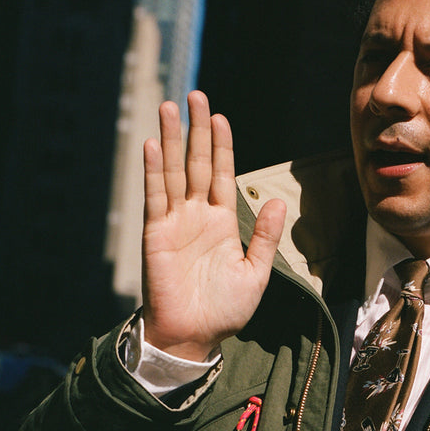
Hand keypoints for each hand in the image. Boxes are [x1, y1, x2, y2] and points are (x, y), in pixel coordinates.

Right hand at [141, 91, 285, 359]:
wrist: (194, 335)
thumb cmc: (225, 310)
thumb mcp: (255, 274)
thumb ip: (265, 238)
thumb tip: (276, 201)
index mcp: (223, 223)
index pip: (223, 175)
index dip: (222, 146)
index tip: (220, 117)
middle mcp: (198, 216)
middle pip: (198, 163)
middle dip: (197, 130)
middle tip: (195, 95)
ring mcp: (175, 222)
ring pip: (174, 172)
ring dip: (172, 139)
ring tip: (169, 107)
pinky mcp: (155, 233)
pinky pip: (155, 197)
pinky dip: (154, 171)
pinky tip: (154, 146)